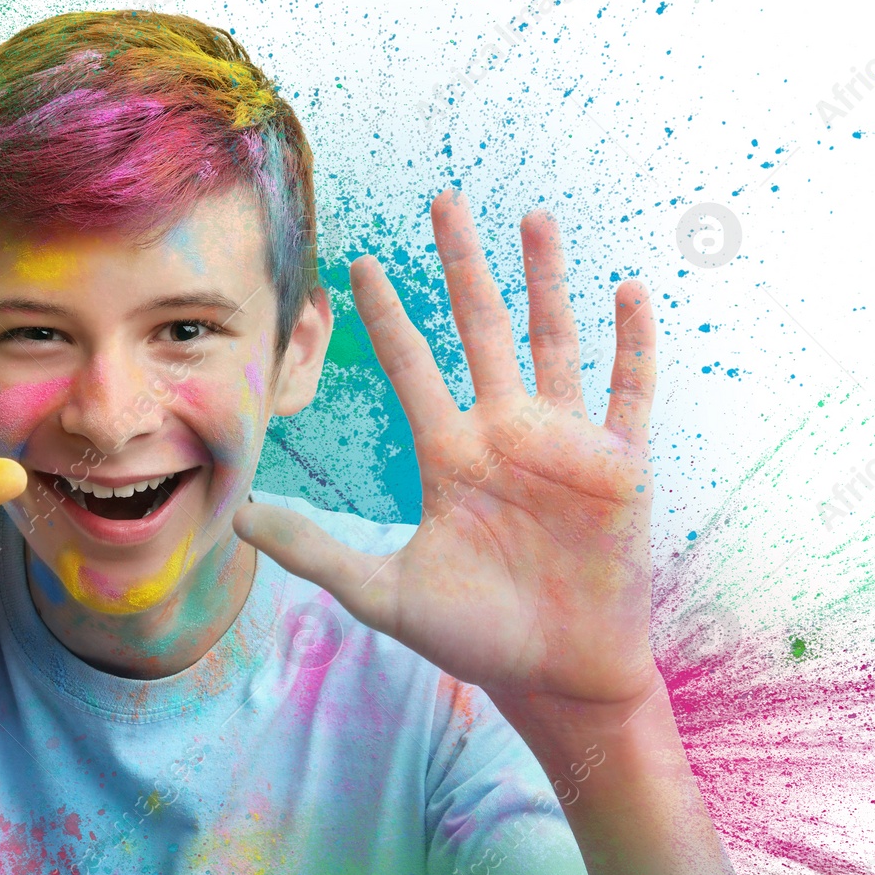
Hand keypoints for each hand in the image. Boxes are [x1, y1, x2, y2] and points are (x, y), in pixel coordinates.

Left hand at [234, 190, 657, 714]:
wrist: (559, 675)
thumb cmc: (476, 637)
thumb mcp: (385, 594)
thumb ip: (317, 553)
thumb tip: (241, 521)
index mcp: (450, 454)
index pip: (413, 366)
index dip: (386, 315)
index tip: (358, 263)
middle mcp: (505, 433)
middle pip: (481, 328)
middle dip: (462, 265)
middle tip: (443, 199)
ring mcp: (565, 443)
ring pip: (555, 340)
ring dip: (547, 281)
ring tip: (534, 218)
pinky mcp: (619, 466)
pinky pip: (629, 392)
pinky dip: (633, 345)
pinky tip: (629, 291)